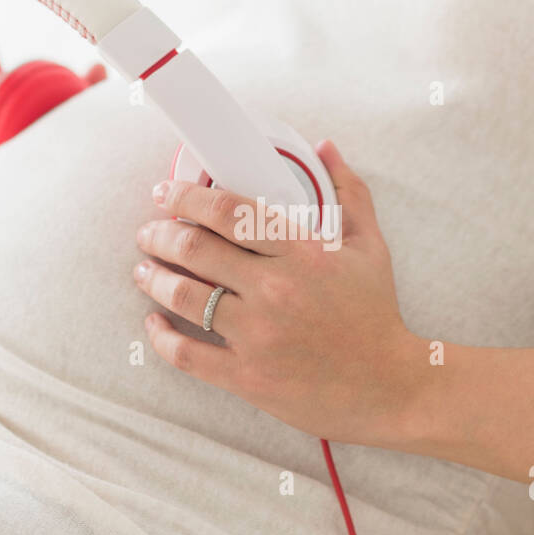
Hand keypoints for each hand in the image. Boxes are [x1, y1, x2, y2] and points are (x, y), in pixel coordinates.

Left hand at [133, 141, 420, 445]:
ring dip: (153, 278)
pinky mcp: (247, 376)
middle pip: (194, 249)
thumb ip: (349, 192)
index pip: (229, 212)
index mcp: (302, 253)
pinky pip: (187, 354)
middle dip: (159, 235)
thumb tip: (326, 148)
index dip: (186, 197)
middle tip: (149, 232)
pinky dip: (162, 337)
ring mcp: (258, 335)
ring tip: (144, 271)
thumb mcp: (370, 247)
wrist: (390, 386)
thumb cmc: (377, 314)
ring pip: (183, 297)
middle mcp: (275, 289)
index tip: (166, 194)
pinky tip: (154, 323)